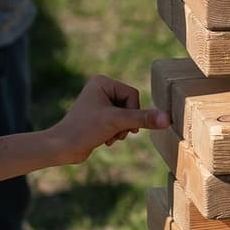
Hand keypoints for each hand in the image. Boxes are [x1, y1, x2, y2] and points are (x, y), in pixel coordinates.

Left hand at [47, 76, 168, 164]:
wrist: (62, 147)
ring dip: (121, 130)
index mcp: (102, 82)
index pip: (132, 95)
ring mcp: (100, 103)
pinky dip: (115, 133)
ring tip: (107, 136)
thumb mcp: (116, 122)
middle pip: (131, 106)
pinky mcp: (99, 117)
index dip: (130, 112)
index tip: (117, 123)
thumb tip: (167, 119)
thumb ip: (143, 119)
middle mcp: (101, 89)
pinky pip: (119, 123)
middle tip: (112, 131)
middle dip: (125, 123)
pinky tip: (104, 139)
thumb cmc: (84, 129)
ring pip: (126, 117)